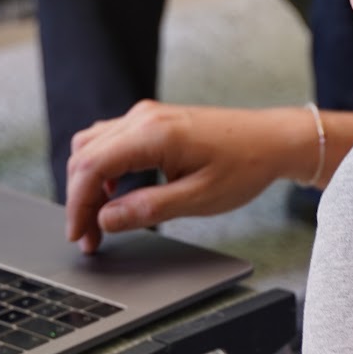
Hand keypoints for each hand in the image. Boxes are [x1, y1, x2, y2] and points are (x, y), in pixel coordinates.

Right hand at [63, 103, 313, 250]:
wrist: (274, 140)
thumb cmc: (244, 166)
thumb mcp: (198, 199)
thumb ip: (147, 209)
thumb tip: (105, 220)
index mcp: (153, 133)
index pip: (91, 167)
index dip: (78, 206)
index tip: (80, 237)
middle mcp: (144, 117)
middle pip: (85, 156)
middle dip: (80, 199)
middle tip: (89, 238)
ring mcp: (148, 115)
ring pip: (93, 145)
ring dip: (89, 182)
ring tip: (100, 220)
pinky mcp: (154, 120)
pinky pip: (112, 140)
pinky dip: (103, 168)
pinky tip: (116, 194)